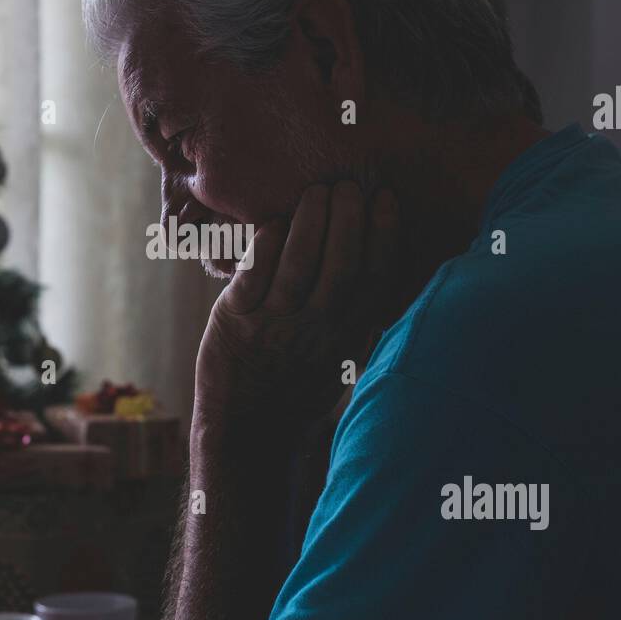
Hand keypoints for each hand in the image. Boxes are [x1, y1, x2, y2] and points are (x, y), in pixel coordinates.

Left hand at [194, 181, 398, 437]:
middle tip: (348, 186)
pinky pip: (254, 278)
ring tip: (316, 193)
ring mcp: (274, 326)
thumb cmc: (297, 390)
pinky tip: (274, 223)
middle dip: (348, 221)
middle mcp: (314, 331)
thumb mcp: (341, 360)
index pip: (374, 280)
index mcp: (346, 336)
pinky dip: (266, 248)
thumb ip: (359, 317)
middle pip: (340, 268)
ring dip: (309, 225)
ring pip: (298, 268)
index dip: (383, 236)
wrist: (247, 433)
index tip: (386, 199)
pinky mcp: (234, 322)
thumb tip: (381, 264)